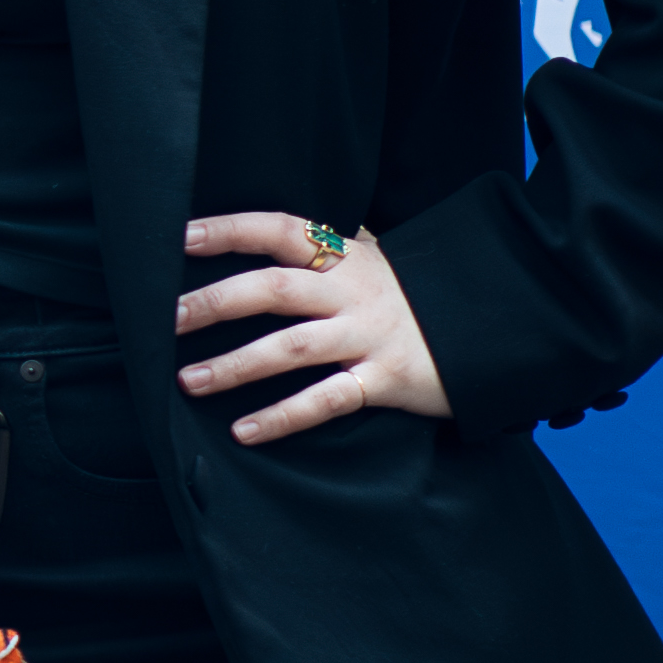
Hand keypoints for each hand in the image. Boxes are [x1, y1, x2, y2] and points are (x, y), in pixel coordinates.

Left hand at [176, 216, 447, 444]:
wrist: (496, 327)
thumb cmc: (417, 295)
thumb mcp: (375, 260)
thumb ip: (326, 249)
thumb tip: (264, 234)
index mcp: (346, 258)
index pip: (280, 231)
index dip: (230, 231)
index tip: (180, 237)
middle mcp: (353, 293)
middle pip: (273, 290)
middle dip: (215, 303)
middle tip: (166, 319)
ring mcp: (369, 337)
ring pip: (291, 348)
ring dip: (235, 365)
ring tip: (188, 381)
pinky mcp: (386, 380)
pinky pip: (326, 400)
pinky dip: (283, 417)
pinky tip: (244, 431)